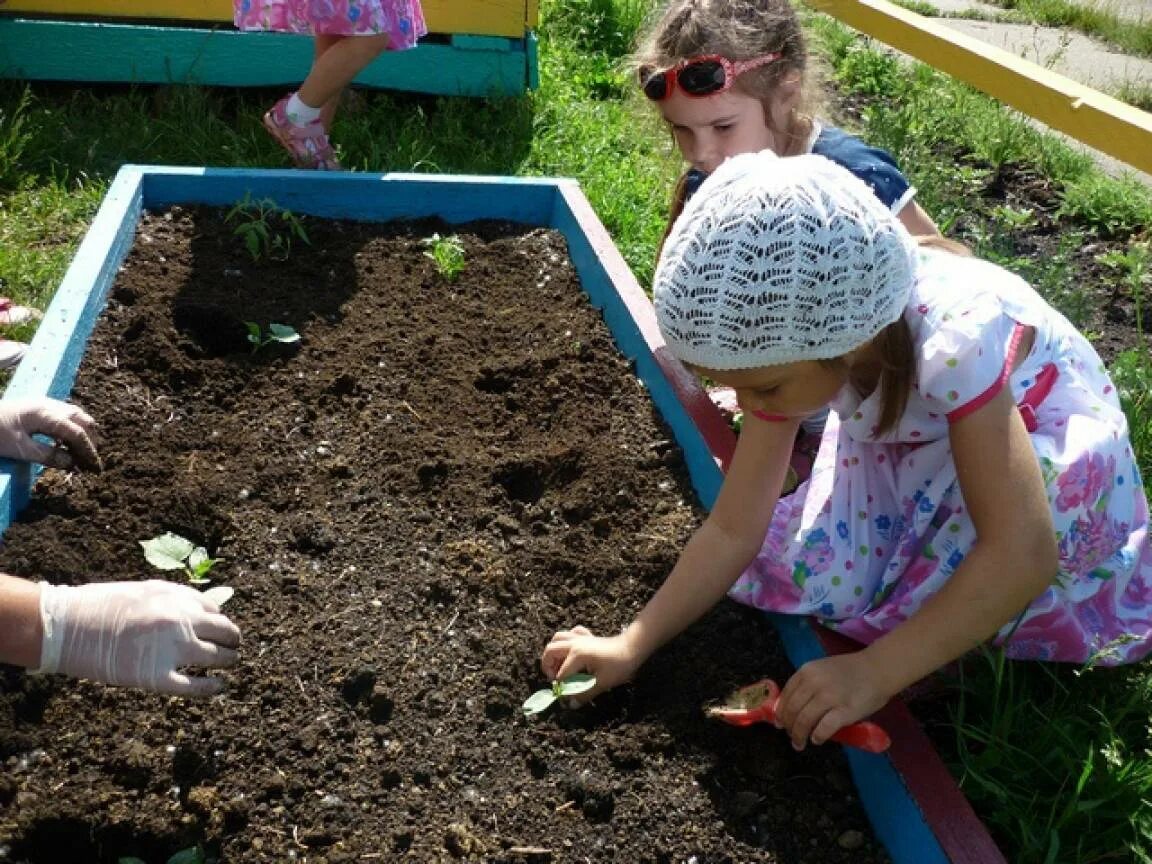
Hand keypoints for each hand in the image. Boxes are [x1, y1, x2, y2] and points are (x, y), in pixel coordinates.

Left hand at [0, 398, 100, 471]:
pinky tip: (65, 443)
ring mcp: (44, 403)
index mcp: (46, 414)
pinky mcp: (38, 407)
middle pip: (82, 419)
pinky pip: (65, 415)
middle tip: (89, 460)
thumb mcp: (20, 449)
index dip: (88, 449)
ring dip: (82, 433)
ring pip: (76, 415)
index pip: (77, 432)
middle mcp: (49, 405)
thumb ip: (48, 455)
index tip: (94, 466)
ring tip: (80, 453)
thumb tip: (72, 463)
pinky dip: (72, 429)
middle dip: (90, 440)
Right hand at [35, 580, 240, 695]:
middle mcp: (181, 621)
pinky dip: (212, 687)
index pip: (215, 612)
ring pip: (217, 658)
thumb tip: (203, 612)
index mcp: (178, 598)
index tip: (218, 630)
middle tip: (233, 648)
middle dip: (232, 641)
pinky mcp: (155, 677)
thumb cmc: (101, 605)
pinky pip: (195, 686)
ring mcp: (170, 650)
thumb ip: (175, 600)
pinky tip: (219, 686)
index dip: (219, 623)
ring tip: (230, 664)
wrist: (68, 626)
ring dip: (228, 661)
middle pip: (225, 633)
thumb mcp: (146, 591)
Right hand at [540, 625, 641, 704]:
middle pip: (550, 651)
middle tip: (555, 679)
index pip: (562, 675)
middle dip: (548, 667)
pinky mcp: (587, 636)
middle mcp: (575, 643)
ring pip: (557, 638)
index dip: (562, 689)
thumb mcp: (602, 682)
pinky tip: (570, 650)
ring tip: (558, 666)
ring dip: (553, 652)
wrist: (633, 647)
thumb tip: (571, 705)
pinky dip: (567, 641)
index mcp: (577, 655)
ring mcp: (580, 637)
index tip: (564, 700)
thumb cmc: (619, 665)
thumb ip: (585, 694)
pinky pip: (571, 633)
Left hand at [773, 651, 892, 749]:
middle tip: (792, 737)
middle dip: (789, 727)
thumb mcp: (822, 670)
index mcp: (807, 671)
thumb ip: (808, 685)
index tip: (780, 723)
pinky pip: (824, 728)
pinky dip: (818, 736)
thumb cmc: (851, 671)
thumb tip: (793, 708)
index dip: (781, 712)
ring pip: (805, 720)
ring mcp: (829, 697)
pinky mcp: (844, 711)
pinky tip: (817, 739)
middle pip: (793, 710)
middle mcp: (814, 683)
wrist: (878, 669)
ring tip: (800, 743)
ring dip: (799, 735)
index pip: (786, 696)